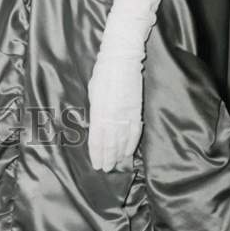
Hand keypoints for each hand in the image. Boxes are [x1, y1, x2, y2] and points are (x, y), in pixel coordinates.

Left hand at [87, 54, 143, 170]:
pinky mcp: (136, 111)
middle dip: (108, 158)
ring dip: (119, 155)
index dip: (97, 153)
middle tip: (105, 170)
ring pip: (123, 140)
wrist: (122, 60)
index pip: (97, 138)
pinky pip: (135, 132)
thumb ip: (95, 111)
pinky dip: (131, 144)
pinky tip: (128, 153)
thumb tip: (95, 125)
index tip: (96, 164)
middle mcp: (113, 115)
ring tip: (116, 166)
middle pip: (110, 143)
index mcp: (99, 110)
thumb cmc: (103, 74)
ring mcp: (127, 114)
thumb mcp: (93, 92)